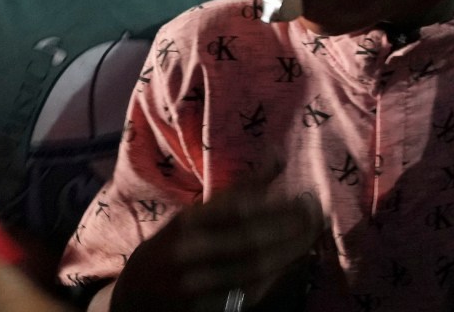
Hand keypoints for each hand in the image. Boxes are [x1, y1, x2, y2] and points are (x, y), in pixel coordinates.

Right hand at [107, 185, 325, 311]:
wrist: (134, 298)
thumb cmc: (169, 247)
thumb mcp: (192, 215)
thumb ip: (235, 192)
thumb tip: (279, 156)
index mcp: (185, 224)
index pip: (238, 209)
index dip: (278, 203)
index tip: (307, 194)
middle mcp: (189, 254)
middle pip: (252, 241)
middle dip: (292, 228)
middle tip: (318, 214)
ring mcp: (196, 286)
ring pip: (255, 269)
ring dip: (291, 251)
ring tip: (313, 234)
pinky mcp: (206, 309)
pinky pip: (250, 293)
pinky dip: (277, 276)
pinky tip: (294, 261)